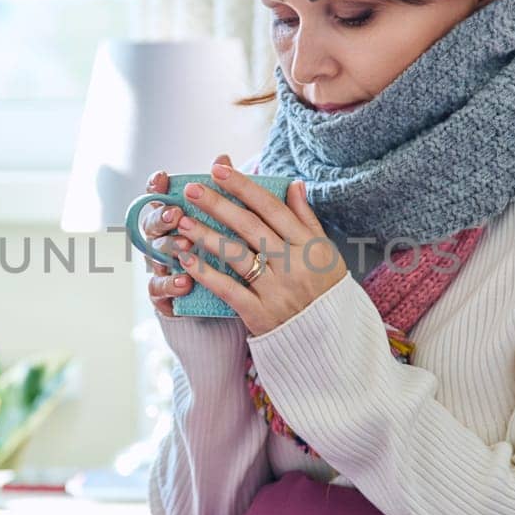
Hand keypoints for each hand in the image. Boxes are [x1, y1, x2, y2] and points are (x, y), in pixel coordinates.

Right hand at [140, 154, 229, 317]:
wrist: (218, 296)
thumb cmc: (213, 251)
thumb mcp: (220, 222)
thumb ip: (219, 192)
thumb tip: (222, 158)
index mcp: (172, 219)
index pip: (158, 198)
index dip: (156, 187)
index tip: (162, 177)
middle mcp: (161, 240)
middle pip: (151, 224)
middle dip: (161, 217)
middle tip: (176, 213)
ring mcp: (160, 265)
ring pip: (154, 254)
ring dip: (169, 247)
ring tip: (184, 245)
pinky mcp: (163, 293)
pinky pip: (159, 288)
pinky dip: (171, 284)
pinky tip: (185, 282)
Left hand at [171, 160, 343, 335]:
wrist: (331, 344)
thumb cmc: (326, 293)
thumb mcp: (326, 253)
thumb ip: (306, 219)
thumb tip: (293, 184)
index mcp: (309, 245)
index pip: (271, 208)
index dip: (243, 186)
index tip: (218, 170)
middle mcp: (293, 264)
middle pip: (250, 227)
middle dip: (219, 204)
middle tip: (192, 189)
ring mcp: (276, 290)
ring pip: (236, 255)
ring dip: (206, 236)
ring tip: (182, 222)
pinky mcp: (260, 314)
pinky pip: (228, 289)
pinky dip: (206, 274)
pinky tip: (185, 259)